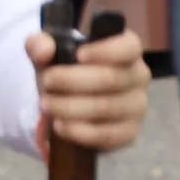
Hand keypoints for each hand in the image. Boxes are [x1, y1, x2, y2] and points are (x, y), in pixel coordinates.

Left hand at [32, 22, 152, 155]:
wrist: (69, 99)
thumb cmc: (66, 66)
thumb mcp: (49, 51)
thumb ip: (40, 44)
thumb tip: (43, 50)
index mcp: (127, 48)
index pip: (129, 47)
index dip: (105, 51)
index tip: (78, 55)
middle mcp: (139, 76)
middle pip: (111, 78)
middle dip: (72, 81)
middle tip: (46, 83)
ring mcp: (137, 106)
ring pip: (106, 108)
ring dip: (71, 107)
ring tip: (46, 105)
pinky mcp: (130, 132)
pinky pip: (108, 135)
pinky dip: (80, 132)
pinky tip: (60, 126)